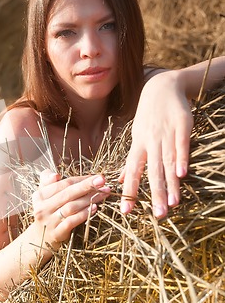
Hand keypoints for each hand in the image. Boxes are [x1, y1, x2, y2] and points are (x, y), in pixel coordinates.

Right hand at [32, 169, 110, 246]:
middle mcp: (42, 208)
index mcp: (39, 195)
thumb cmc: (48, 211)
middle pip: (67, 194)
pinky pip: (72, 222)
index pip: (63, 184)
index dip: (80, 179)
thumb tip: (56, 175)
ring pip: (71, 207)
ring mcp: (49, 221)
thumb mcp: (44, 195)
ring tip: (103, 193)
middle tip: (102, 180)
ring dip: (89, 199)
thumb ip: (48, 180)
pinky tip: (94, 208)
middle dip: (86, 185)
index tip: (95, 177)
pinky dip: (84, 214)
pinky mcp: (56, 233)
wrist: (41, 238)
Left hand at [119, 72, 193, 217]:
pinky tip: (182, 174)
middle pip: (152, 172)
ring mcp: (165, 134)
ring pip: (166, 162)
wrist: (162, 87)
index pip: (132, 172)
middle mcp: (150, 142)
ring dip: (169, 183)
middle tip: (158, 216)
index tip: (126, 211)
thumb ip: (131, 161)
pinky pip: (181, 144)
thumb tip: (120, 181)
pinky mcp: (181, 125)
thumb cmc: (149, 117)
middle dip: (154, 194)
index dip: (130, 191)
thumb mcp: (137, 138)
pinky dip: (181, 158)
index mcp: (138, 146)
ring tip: (172, 203)